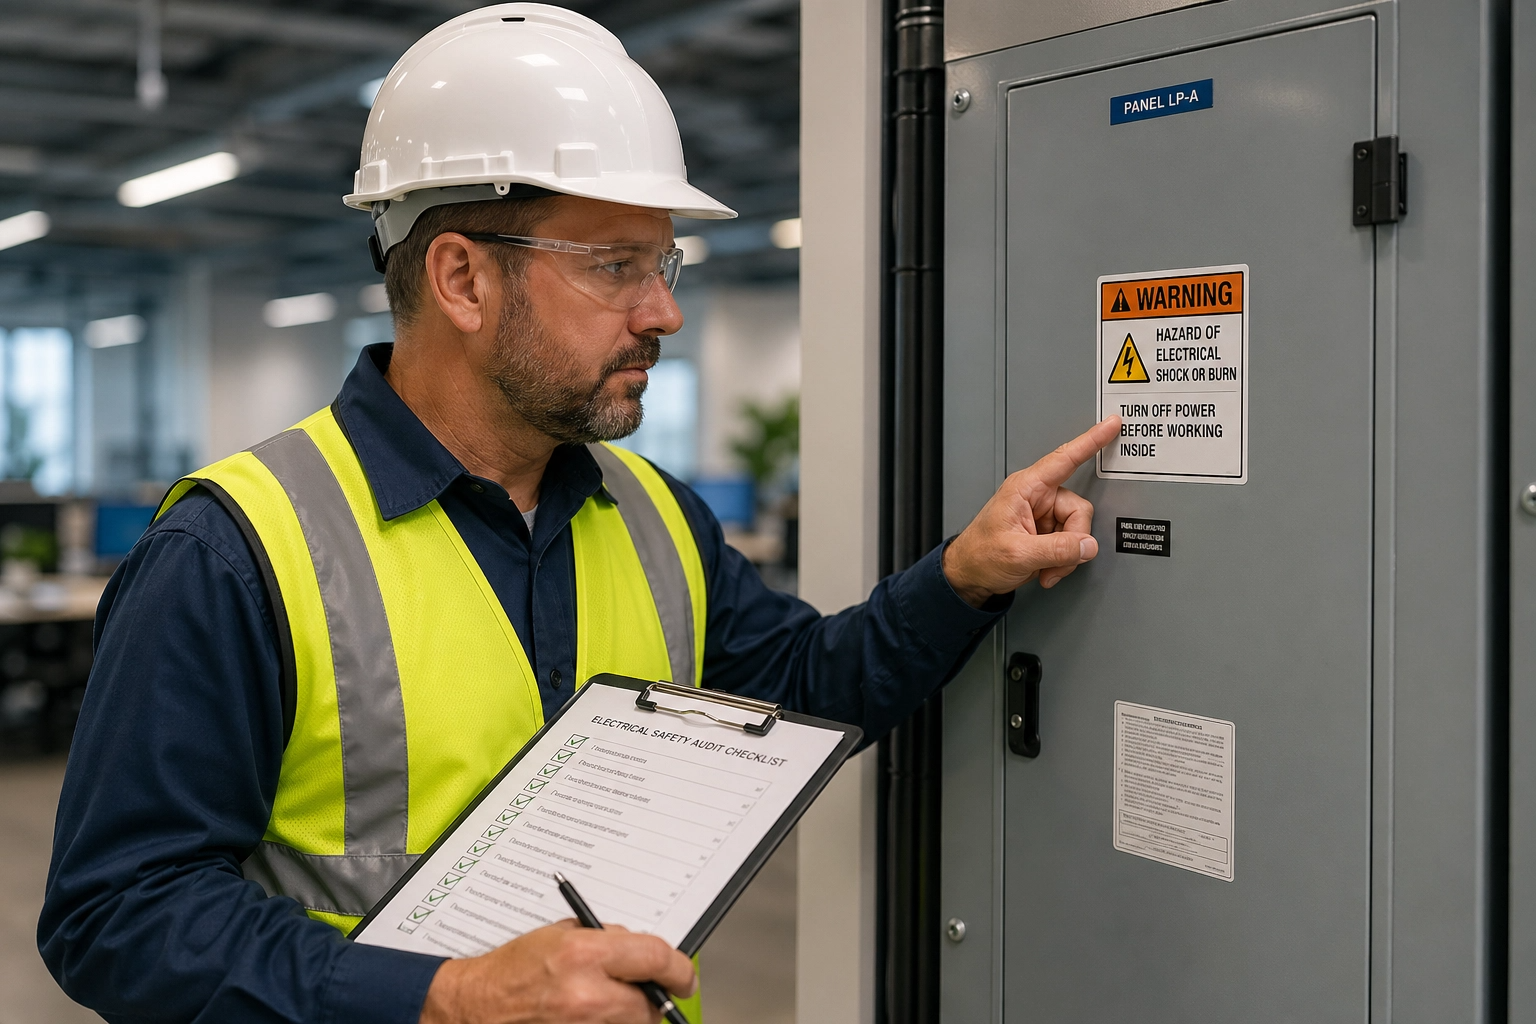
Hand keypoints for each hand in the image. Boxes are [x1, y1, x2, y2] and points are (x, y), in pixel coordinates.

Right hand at [420, 920, 695, 1023]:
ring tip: (603, 1001)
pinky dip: (613, 1023)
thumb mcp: (563, 933)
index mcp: (584, 955)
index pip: (656, 958)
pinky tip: (592, 1015)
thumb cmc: (515, 967)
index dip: (679, 968)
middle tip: (635, 988)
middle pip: (651, 1001)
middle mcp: (588, 995)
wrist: (478, 1005)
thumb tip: (644, 953)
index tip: (684, 975)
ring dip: (630, 1014)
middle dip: (650, 995)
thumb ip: (609, 940)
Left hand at [942, 416, 1120, 605]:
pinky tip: (1045, 569)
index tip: (1111, 424)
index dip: (1091, 441)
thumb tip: (1087, 545)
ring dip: (1066, 556)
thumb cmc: (980, 555)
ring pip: (1077, 530)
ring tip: (1044, 567)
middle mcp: (1037, 496)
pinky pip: (1071, 543)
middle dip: (1072, 541)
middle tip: (1054, 561)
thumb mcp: (1018, 553)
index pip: (1064, 459)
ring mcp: (1044, 514)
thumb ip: (1056, 549)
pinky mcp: (1048, 532)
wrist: (970, 575)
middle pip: (1079, 509)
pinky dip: (1063, 561)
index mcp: (1025, 488)